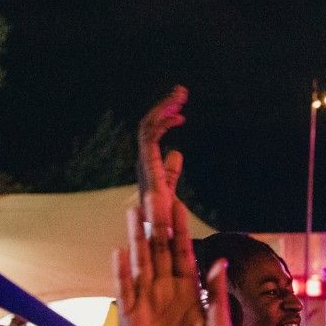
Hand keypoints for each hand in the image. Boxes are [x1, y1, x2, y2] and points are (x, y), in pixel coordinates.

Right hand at [116, 200, 230, 325]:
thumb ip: (217, 294)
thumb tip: (221, 260)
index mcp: (187, 289)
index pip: (182, 250)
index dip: (180, 227)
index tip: (178, 201)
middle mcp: (164, 290)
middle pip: (158, 249)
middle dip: (155, 222)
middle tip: (151, 191)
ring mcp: (146, 303)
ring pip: (141, 263)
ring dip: (136, 238)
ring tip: (131, 211)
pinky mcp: (132, 320)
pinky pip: (126, 292)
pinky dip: (123, 273)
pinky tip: (120, 252)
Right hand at [137, 86, 186, 229]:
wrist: (162, 233)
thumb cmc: (164, 217)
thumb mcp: (170, 188)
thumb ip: (171, 171)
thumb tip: (177, 153)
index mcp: (148, 163)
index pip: (152, 135)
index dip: (164, 120)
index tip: (182, 113)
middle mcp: (143, 161)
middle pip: (149, 126)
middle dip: (163, 107)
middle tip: (182, 92)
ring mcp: (144, 163)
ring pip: (148, 127)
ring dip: (164, 108)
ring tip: (180, 96)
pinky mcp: (148, 167)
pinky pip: (150, 138)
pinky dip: (162, 123)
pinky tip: (178, 117)